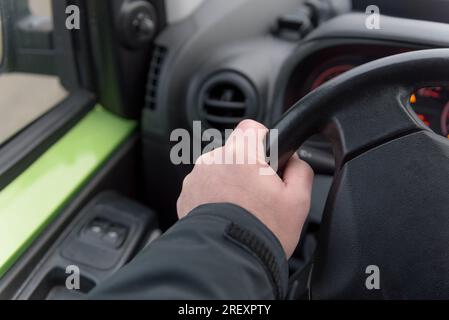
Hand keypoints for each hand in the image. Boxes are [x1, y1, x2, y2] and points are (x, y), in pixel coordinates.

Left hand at [177, 120, 313, 257]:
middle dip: (248, 166)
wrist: (226, 260)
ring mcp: (196, 178)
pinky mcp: (186, 195)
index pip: (251, 127)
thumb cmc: (261, 232)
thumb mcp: (298, 201)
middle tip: (259, 194)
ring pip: (219, 169)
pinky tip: (226, 215)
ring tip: (241, 209)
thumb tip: (295, 160)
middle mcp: (214, 161)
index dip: (264, 138)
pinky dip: (214, 196)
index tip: (268, 155)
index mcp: (241, 155)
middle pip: (236, 151)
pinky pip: (205, 186)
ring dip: (230, 182)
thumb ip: (301, 169)